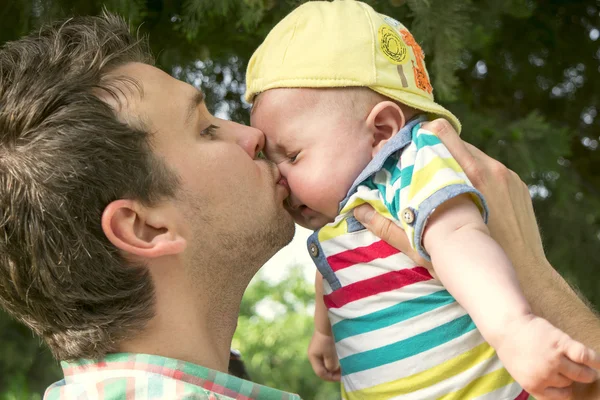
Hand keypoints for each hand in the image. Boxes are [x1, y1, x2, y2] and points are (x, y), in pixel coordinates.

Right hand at [307, 330, 340, 381]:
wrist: (327, 322)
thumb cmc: (328, 339)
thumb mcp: (330, 354)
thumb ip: (331, 365)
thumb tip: (332, 370)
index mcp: (313, 357)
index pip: (321, 373)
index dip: (331, 377)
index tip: (342, 377)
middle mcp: (314, 354)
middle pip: (323, 368)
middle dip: (333, 372)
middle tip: (344, 373)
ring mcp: (318, 349)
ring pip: (326, 362)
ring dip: (334, 366)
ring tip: (344, 367)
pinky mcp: (322, 344)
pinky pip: (328, 356)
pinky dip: (334, 359)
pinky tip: (341, 358)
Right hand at [354, 118, 544, 271]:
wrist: (526, 279)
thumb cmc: (471, 266)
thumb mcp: (425, 247)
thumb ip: (390, 226)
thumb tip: (359, 210)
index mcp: (469, 177)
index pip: (442, 135)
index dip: (422, 136)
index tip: (407, 144)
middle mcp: (491, 170)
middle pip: (458, 143)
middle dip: (437, 150)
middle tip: (419, 164)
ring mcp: (508, 176)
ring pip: (475, 156)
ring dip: (457, 162)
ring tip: (439, 178)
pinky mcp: (519, 185)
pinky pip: (490, 170)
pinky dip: (475, 175)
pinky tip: (464, 192)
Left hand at [495, 315, 599, 399]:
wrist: (507, 326)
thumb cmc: (512, 348)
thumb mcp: (519, 372)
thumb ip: (537, 382)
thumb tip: (557, 389)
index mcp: (533, 385)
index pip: (560, 397)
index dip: (565, 391)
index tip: (568, 386)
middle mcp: (545, 375)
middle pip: (569, 383)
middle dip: (572, 379)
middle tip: (578, 374)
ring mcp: (554, 359)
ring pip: (580, 373)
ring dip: (587, 373)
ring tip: (589, 371)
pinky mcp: (561, 343)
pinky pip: (584, 356)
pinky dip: (595, 360)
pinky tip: (598, 363)